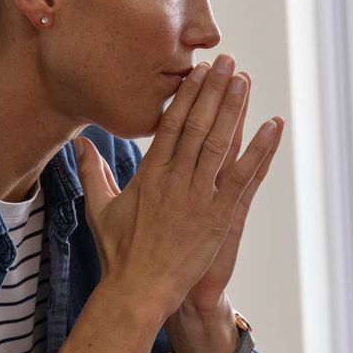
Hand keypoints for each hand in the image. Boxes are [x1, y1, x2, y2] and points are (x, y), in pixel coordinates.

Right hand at [74, 54, 282, 322]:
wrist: (138, 290)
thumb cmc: (119, 254)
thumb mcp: (100, 208)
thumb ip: (92, 172)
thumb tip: (80, 144)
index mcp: (149, 174)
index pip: (170, 124)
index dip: (187, 95)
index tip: (197, 71)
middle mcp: (174, 179)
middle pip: (196, 125)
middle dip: (212, 90)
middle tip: (226, 61)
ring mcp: (197, 197)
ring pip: (218, 143)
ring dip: (233, 109)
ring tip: (244, 79)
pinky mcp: (217, 217)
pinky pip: (243, 177)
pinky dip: (259, 151)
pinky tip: (273, 127)